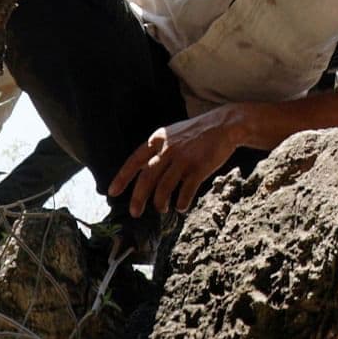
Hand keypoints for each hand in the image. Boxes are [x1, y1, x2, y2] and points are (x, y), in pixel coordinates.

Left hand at [108, 106, 246, 215]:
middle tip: (135, 213)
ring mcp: (183, 158)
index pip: (135, 160)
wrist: (225, 125)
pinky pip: (186, 191)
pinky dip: (182, 202)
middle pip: (146, 177)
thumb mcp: (172, 134)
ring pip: (164, 187)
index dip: (122, 177)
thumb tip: (142, 169)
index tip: (112, 192)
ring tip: (161, 209)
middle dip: (138, 197)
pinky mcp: (199, 167)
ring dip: (160, 202)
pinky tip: (181, 207)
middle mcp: (168, 149)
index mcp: (158, 140)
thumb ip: (158, 149)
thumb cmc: (197, 132)